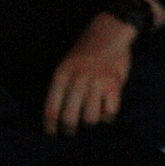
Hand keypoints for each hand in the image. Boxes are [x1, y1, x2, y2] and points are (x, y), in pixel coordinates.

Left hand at [43, 12, 135, 134]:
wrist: (110, 31)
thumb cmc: (86, 50)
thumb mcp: (67, 63)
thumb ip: (63, 85)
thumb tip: (57, 115)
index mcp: (62, 74)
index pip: (51, 108)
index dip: (50, 126)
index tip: (51, 134)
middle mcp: (78, 79)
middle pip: (69, 118)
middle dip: (69, 130)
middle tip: (71, 133)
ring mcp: (96, 82)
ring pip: (90, 118)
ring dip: (91, 121)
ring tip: (92, 116)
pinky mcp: (114, 85)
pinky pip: (110, 113)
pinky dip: (108, 116)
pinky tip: (107, 110)